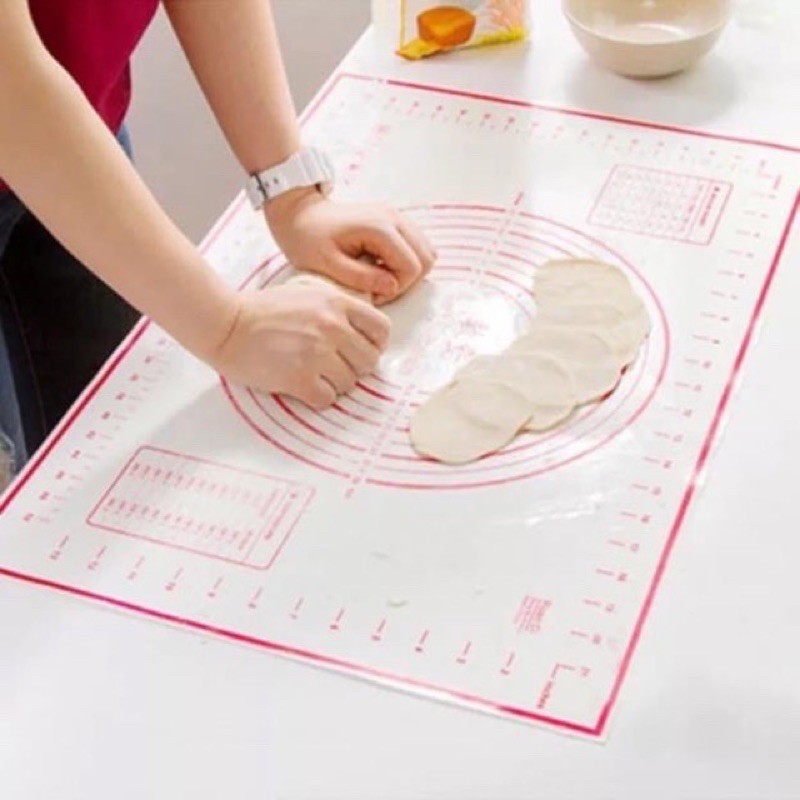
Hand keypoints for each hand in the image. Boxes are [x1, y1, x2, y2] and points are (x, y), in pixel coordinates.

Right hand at [212, 280, 390, 408]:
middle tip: (331, 366)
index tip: (359, 350)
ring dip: (333, 384)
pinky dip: (316, 397)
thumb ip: (337, 305)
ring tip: (311, 373)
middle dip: (353, 367)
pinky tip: (301, 385)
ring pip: (349, 384)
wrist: (227, 324)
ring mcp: (317, 353)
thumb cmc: (263, 310)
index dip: (374, 344)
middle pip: (369, 362)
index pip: (382, 330)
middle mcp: (332, 326)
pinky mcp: (300, 377)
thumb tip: (363, 329)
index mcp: (337, 303)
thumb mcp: (307, 290)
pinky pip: (327, 399)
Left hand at [265, 188, 436, 304]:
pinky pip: (415, 245)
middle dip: (406, 280)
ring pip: (426, 251)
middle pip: (427, 258)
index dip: (397, 288)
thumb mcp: (328, 265)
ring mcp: (397, 216)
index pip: (413, 267)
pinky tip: (381, 266)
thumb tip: (391, 287)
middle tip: (377, 288)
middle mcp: (394, 217)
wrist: (299, 213)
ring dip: (407, 271)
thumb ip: (361, 278)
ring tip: (379, 277)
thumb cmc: (307, 238)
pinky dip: (405, 260)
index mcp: (380, 228)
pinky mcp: (394, 219)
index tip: (372, 294)